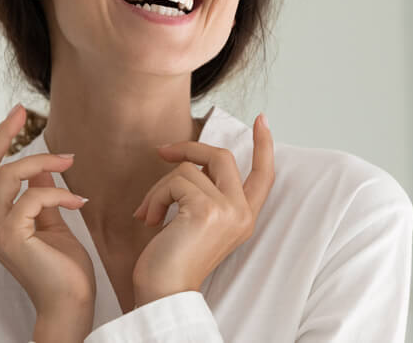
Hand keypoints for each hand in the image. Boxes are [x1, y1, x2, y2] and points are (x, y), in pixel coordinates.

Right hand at [0, 104, 96, 315]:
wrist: (70, 304)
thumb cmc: (63, 268)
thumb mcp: (51, 221)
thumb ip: (41, 194)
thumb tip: (40, 166)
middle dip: (1, 136)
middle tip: (18, 111)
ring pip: (5, 177)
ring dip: (39, 161)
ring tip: (69, 161)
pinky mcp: (10, 237)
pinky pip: (30, 197)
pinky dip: (56, 193)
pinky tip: (79, 201)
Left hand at [130, 113, 274, 305]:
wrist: (164, 292)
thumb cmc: (173, 259)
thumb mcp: (199, 223)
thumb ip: (206, 193)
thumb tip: (189, 159)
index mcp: (244, 217)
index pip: (264, 175)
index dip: (264, 145)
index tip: (261, 120)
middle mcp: (242, 213)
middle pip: (221, 156)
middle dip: (189, 147)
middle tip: (162, 152)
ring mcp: (227, 210)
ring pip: (188, 169)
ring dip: (159, 188)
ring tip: (149, 213)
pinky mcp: (207, 209)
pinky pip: (175, 181)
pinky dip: (154, 197)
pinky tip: (149, 219)